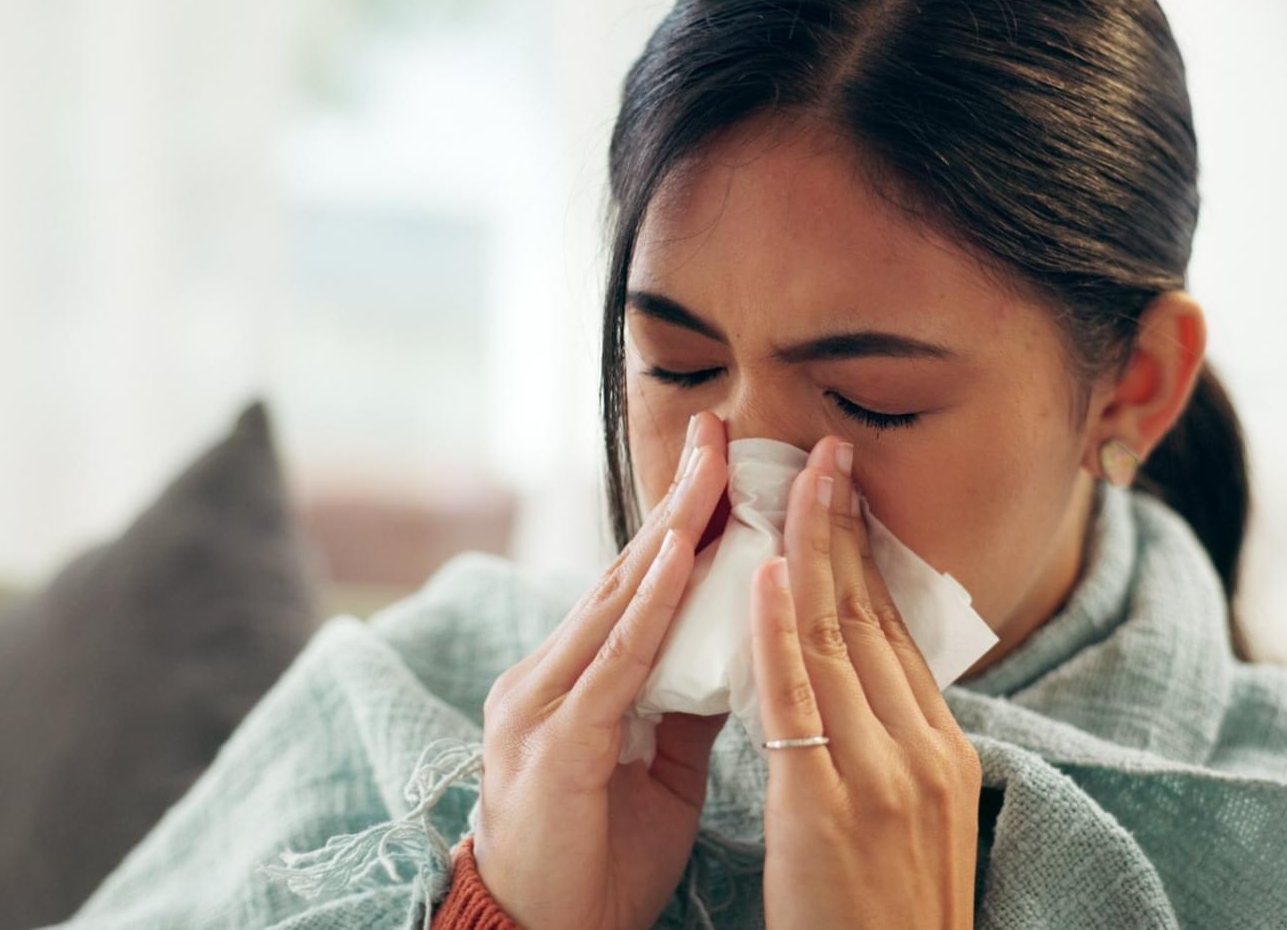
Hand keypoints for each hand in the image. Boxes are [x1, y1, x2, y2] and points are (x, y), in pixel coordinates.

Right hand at [471, 411, 732, 928]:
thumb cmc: (598, 857)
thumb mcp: (660, 766)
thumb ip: (689, 700)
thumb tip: (743, 644)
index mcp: (578, 679)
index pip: (640, 584)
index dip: (685, 522)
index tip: (728, 460)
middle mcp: (549, 675)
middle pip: (627, 572)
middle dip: (679, 500)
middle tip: (721, 429)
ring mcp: (543, 703)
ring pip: (618, 600)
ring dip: (670, 530)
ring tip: (712, 468)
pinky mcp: (553, 744)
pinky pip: (612, 663)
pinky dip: (648, 605)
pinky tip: (678, 556)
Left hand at [750, 435, 980, 928]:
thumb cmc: (890, 917)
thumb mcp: (915, 821)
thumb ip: (892, 749)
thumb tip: (863, 686)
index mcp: (943, 751)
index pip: (896, 632)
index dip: (866, 557)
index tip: (842, 495)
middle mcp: (922, 750)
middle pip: (872, 618)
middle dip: (843, 528)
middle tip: (822, 452)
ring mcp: (880, 775)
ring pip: (837, 640)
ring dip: (809, 551)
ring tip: (790, 479)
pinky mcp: (828, 806)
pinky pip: (799, 699)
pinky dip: (779, 628)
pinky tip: (766, 569)